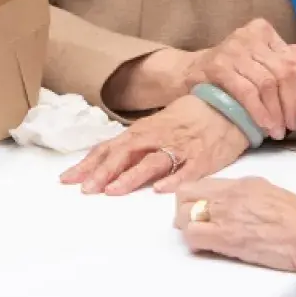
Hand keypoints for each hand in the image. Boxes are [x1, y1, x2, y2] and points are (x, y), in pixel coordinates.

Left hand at [62, 95, 248, 195]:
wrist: (227, 105)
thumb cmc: (189, 118)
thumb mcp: (156, 126)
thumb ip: (134, 144)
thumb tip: (107, 160)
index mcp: (143, 131)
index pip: (110, 148)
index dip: (89, 164)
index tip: (67, 179)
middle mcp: (157, 138)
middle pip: (125, 154)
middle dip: (103, 172)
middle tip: (86, 190)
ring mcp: (180, 148)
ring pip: (152, 162)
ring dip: (131, 177)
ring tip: (114, 191)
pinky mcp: (202, 159)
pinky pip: (186, 171)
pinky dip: (172, 180)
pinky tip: (160, 190)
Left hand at [175, 178, 295, 281]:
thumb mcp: (269, 192)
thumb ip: (244, 194)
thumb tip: (229, 202)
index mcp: (240, 184)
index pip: (199, 184)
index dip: (191, 197)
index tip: (194, 208)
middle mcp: (227, 195)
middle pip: (184, 196)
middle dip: (183, 211)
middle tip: (193, 223)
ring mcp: (224, 215)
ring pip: (183, 217)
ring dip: (187, 228)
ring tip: (202, 238)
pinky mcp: (226, 239)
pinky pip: (194, 237)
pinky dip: (195, 243)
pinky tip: (209, 247)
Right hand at [191, 19, 295, 140]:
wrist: (189, 72)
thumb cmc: (231, 68)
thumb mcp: (258, 60)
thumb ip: (282, 58)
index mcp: (262, 31)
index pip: (290, 59)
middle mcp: (247, 36)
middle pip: (281, 72)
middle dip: (290, 103)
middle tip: (290, 125)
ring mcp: (231, 50)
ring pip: (266, 83)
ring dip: (275, 112)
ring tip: (277, 130)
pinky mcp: (217, 66)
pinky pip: (246, 92)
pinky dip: (258, 111)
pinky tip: (262, 125)